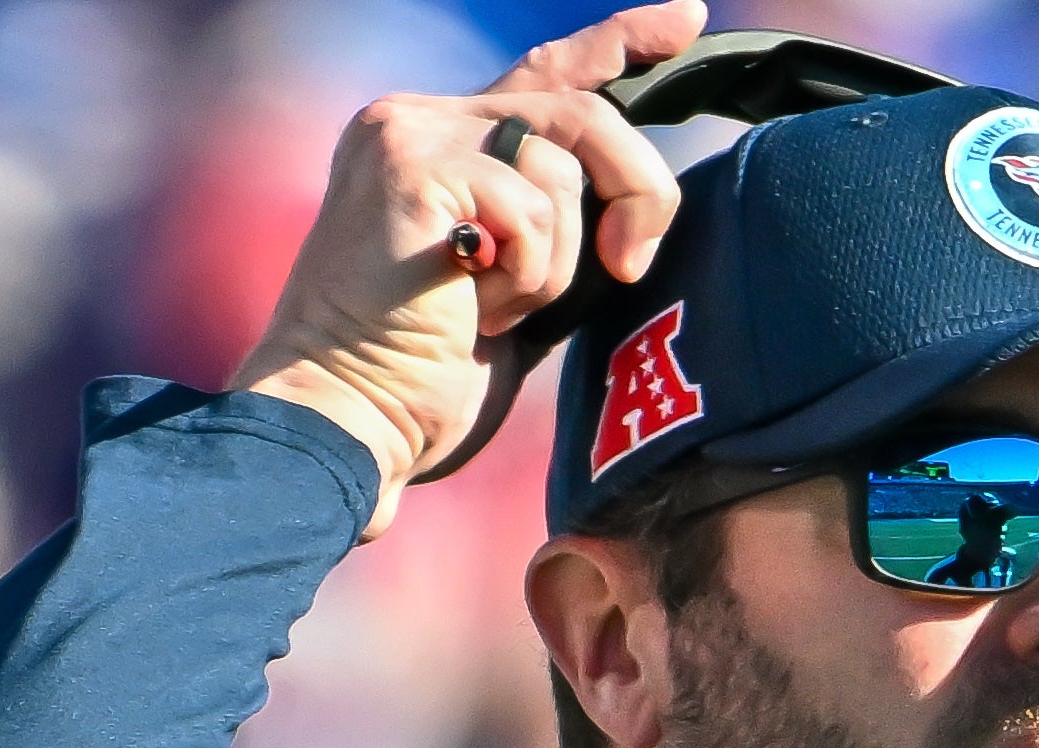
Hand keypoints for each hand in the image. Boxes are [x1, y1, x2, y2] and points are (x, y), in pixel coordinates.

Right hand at [232, 1, 702, 527]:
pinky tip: (470, 307)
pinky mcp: (414, 164)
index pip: (548, 72)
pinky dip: (526, 276)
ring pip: (562, 168)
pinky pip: (531, 208)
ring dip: (553, 264)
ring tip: (487, 310)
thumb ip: (556, 225)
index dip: (624, 42)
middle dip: (637, 190)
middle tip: (630, 264)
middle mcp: (421, 118)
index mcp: (441, 141)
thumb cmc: (425, 380)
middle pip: (583, 110)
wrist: (352, 418)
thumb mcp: (516, 285)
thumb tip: (633, 211)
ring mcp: (412, 133)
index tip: (686, 20)